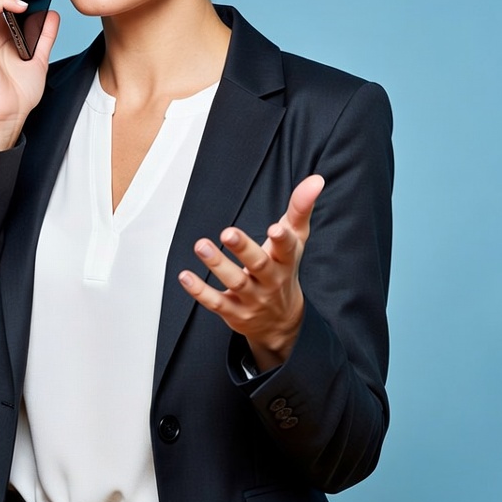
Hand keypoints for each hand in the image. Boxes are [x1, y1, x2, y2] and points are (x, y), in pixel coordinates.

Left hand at [178, 175, 324, 370]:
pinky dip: (199, 291)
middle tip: (228, 232)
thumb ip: (300, 208)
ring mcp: (253, 298)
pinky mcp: (234, 312)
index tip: (275, 228)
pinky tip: (185, 276)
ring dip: (218, 265)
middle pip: (259, 265)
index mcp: (286, 260)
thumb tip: (315, 180)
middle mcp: (271, 280)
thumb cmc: (284, 269)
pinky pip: (216, 302)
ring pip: (236, 282)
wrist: (282, 321)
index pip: (287, 248)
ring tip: (201, 246)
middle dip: (244, 249)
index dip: (282, 239)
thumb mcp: (296, 240)